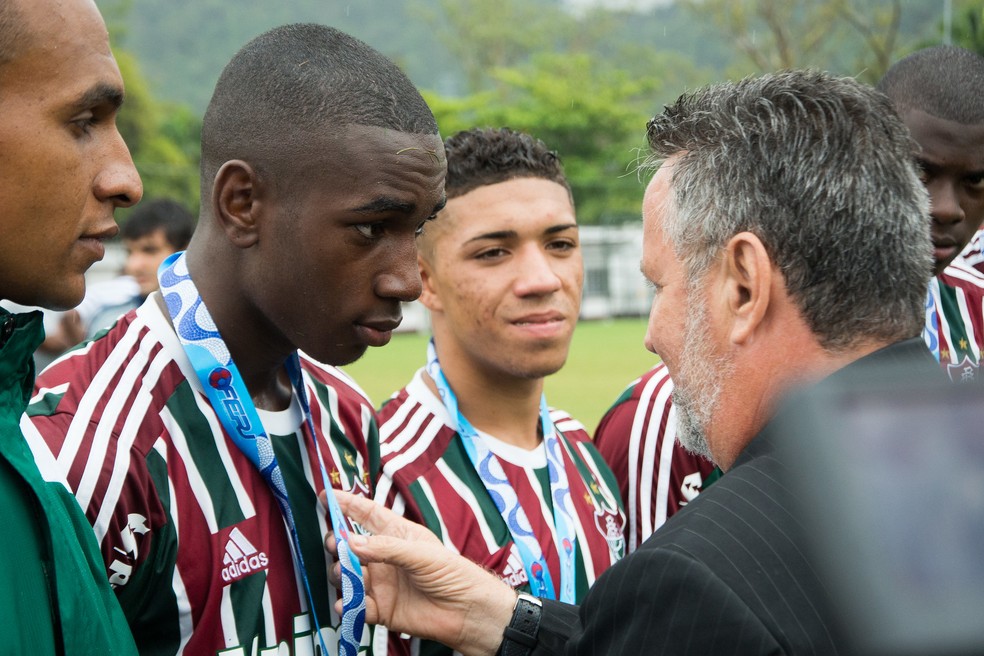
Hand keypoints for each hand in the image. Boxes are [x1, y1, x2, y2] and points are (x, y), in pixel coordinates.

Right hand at [325, 491, 516, 655]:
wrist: (466, 612)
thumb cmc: (452, 573)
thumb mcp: (421, 553)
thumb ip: (385, 548)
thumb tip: (350, 542)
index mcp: (397, 535)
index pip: (367, 514)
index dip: (346, 504)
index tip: (325, 496)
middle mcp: (384, 557)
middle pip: (349, 545)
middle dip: (337, 543)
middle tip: (336, 545)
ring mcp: (381, 583)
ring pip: (348, 575)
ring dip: (341, 573)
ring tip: (345, 575)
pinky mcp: (380, 608)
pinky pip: (356, 605)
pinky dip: (348, 605)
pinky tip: (346, 604)